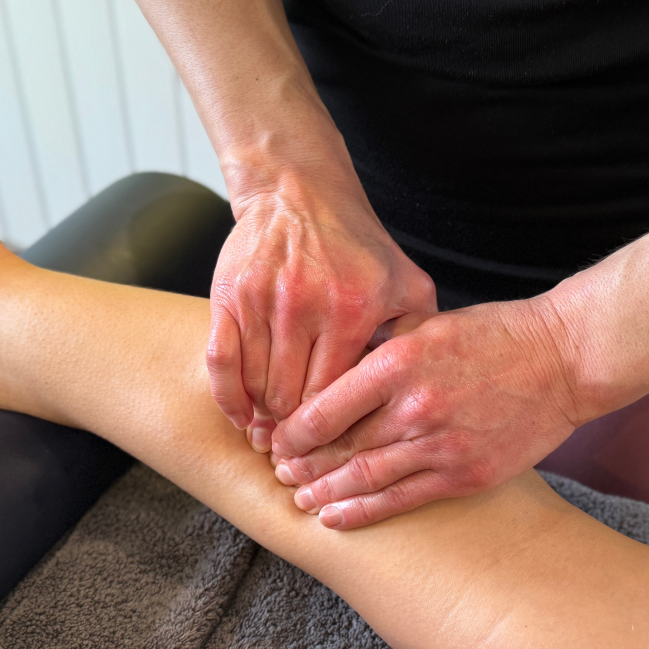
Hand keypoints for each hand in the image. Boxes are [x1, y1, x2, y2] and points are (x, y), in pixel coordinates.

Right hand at [207, 163, 436, 450]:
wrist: (300, 194)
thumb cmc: (358, 247)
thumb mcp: (406, 283)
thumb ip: (421, 333)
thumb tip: (428, 387)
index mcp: (353, 310)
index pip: (336, 396)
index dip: (332, 432)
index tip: (332, 454)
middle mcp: (305, 306)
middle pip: (292, 399)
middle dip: (296, 433)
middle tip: (300, 453)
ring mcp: (262, 302)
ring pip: (257, 386)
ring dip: (263, 418)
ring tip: (274, 435)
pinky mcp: (229, 297)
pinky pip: (220, 363)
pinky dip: (228, 398)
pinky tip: (241, 416)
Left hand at [269, 300, 585, 527]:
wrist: (563, 360)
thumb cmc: (494, 336)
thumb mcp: (428, 325)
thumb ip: (381, 350)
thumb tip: (330, 372)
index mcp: (399, 362)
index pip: (326, 407)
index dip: (293, 431)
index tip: (277, 439)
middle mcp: (415, 406)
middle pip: (340, 447)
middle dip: (302, 465)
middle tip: (280, 474)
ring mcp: (441, 445)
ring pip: (365, 478)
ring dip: (325, 493)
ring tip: (301, 501)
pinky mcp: (465, 475)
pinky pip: (402, 500)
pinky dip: (363, 512)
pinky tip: (336, 518)